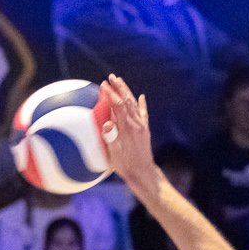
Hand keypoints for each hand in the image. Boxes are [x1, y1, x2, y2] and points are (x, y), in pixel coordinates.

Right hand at [95, 76, 161, 199]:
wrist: (143, 172)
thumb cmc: (125, 165)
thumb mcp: (113, 154)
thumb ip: (110, 138)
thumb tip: (106, 123)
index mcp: (126, 128)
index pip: (117, 106)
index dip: (110, 94)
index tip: (103, 84)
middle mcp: (135, 124)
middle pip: (127, 100)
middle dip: (119, 87)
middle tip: (111, 77)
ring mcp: (141, 126)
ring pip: (134, 104)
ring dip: (127, 92)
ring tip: (121, 82)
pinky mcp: (145, 130)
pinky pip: (144, 113)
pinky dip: (142, 104)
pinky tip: (142, 97)